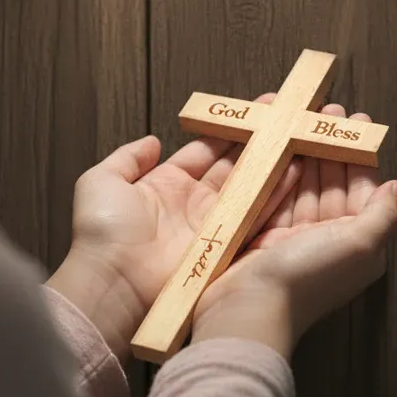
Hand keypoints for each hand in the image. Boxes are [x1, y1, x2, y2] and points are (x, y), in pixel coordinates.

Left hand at [46, 93, 301, 362]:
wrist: (113, 282)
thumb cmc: (102, 232)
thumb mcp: (102, 181)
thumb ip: (127, 158)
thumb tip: (151, 141)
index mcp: (166, 184)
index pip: (204, 152)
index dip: (226, 132)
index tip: (250, 113)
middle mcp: (193, 203)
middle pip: (231, 167)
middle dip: (256, 144)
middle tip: (281, 120)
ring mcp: (212, 225)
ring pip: (248, 187)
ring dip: (270, 164)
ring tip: (294, 139)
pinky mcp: (226, 245)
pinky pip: (255, 215)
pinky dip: (275, 194)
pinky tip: (293, 170)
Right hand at [191, 105, 396, 360]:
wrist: (249, 307)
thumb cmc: (307, 277)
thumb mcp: (359, 246)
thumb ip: (382, 216)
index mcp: (355, 242)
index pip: (361, 188)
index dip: (358, 154)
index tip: (354, 121)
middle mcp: (327, 237)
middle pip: (331, 181)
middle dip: (329, 145)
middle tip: (324, 112)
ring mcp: (293, 235)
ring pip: (303, 184)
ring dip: (303, 151)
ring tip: (300, 120)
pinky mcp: (263, 233)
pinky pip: (276, 193)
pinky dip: (278, 170)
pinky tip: (276, 147)